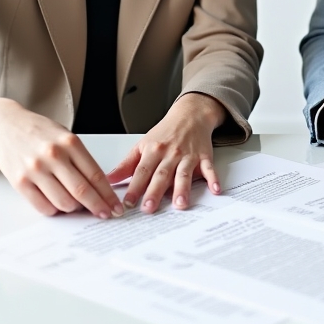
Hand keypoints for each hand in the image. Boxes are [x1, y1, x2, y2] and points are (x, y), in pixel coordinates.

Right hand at [0, 96, 123, 218]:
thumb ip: (80, 158)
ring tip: (77, 205)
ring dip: (74, 209)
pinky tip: (58, 204)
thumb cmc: (38, 130)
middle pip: (82, 191)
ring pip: (64, 202)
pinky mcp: (20, 182)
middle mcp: (53, 156)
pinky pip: (43, 206)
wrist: (4, 125)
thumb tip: (98, 186)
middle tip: (106, 214)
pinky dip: (55, 210)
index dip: (108, 195)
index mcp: (69, 142)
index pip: (95, 175)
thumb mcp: (65, 135)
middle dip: (98, 207)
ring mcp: (36, 170)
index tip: (115, 206)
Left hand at [106, 93, 225, 212]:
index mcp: (153, 151)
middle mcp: (170, 154)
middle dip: (155, 192)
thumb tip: (109, 180)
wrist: (190, 115)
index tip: (128, 203)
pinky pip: (209, 169)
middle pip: (161, 175)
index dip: (134, 187)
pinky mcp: (204, 156)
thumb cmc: (165, 133)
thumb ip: (127, 165)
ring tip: (180, 204)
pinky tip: (215, 190)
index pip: (141, 171)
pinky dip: (213, 179)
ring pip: (184, 173)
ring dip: (182, 189)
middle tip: (149, 208)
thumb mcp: (143, 145)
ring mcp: (188, 155)